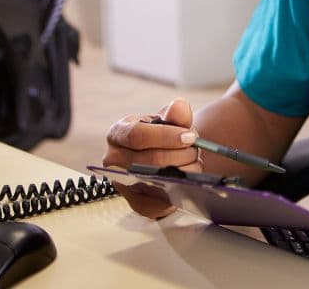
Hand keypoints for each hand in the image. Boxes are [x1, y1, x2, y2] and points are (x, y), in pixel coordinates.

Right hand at [103, 97, 202, 218]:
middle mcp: (114, 160)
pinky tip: (189, 179)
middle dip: (181, 154)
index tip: (189, 137)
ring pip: (158, 181)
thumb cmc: (163, 135)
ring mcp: (123, 184)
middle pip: (150, 160)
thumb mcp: (168, 120)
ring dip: (184, 171)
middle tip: (195, 150)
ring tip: (193, 161)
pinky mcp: (138, 203)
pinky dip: (180, 189)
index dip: (166, 136)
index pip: (137, 136)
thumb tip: (179, 106)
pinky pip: (162, 202)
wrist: (163, 155)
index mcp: (117, 134)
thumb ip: (176, 114)